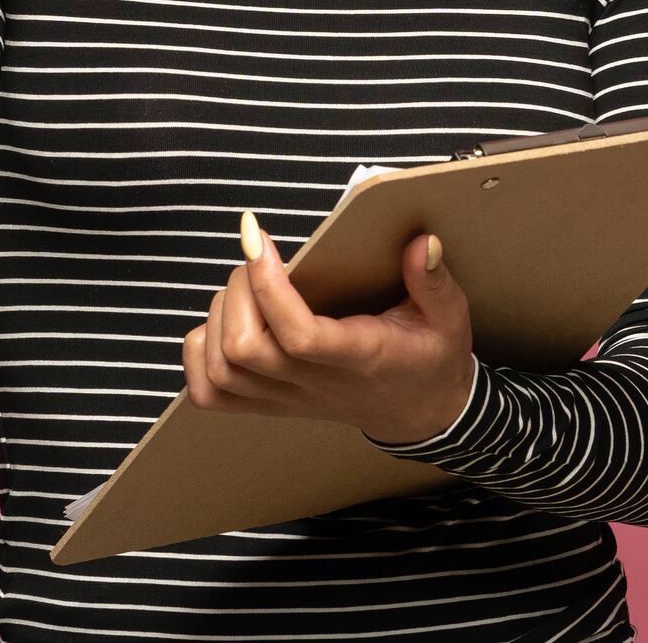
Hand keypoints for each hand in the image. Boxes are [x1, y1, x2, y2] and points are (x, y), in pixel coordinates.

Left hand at [181, 214, 475, 446]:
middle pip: (244, 351)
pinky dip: (199, 354)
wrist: (420, 410)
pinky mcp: (270, 404)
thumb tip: (423, 242)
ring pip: (222, 371)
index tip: (257, 238)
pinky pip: (211, 394)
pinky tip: (220, 323)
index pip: (299, 335)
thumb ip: (435, 281)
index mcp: (357, 358)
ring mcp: (287, 399)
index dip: (268, 286)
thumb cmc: (429, 356)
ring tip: (243, 283)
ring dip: (217, 316)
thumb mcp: (448, 316)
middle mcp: (314, 383)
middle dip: (237, 290)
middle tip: (256, 256)